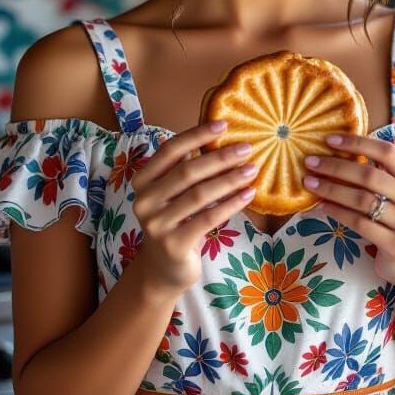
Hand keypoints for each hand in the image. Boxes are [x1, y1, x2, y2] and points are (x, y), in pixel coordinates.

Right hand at [131, 121, 257, 295]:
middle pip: (187, 172)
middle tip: (247, 148)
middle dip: (220, 158)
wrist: (163, 270)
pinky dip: (231, 204)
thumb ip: (184, 167)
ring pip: (200, 194)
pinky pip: (208, 218)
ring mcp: (156, 224)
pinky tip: (248, 194)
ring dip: (229, 180)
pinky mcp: (174, 244)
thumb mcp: (173, 192)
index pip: (169, 150)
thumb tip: (214, 134)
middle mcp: (144, 201)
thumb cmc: (175, 221)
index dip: (196, 135)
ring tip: (252, 170)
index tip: (223, 124)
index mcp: (142, 181)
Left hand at [301, 134, 394, 288]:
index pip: (387, 152)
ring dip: (331, 189)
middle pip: (370, 175)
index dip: (358, 143)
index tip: (330, 139)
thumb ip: (383, 172)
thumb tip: (340, 148)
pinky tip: (321, 205)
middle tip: (310, 162)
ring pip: (362, 200)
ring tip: (310, 182)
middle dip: (336, 166)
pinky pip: (359, 223)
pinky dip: (337, 212)